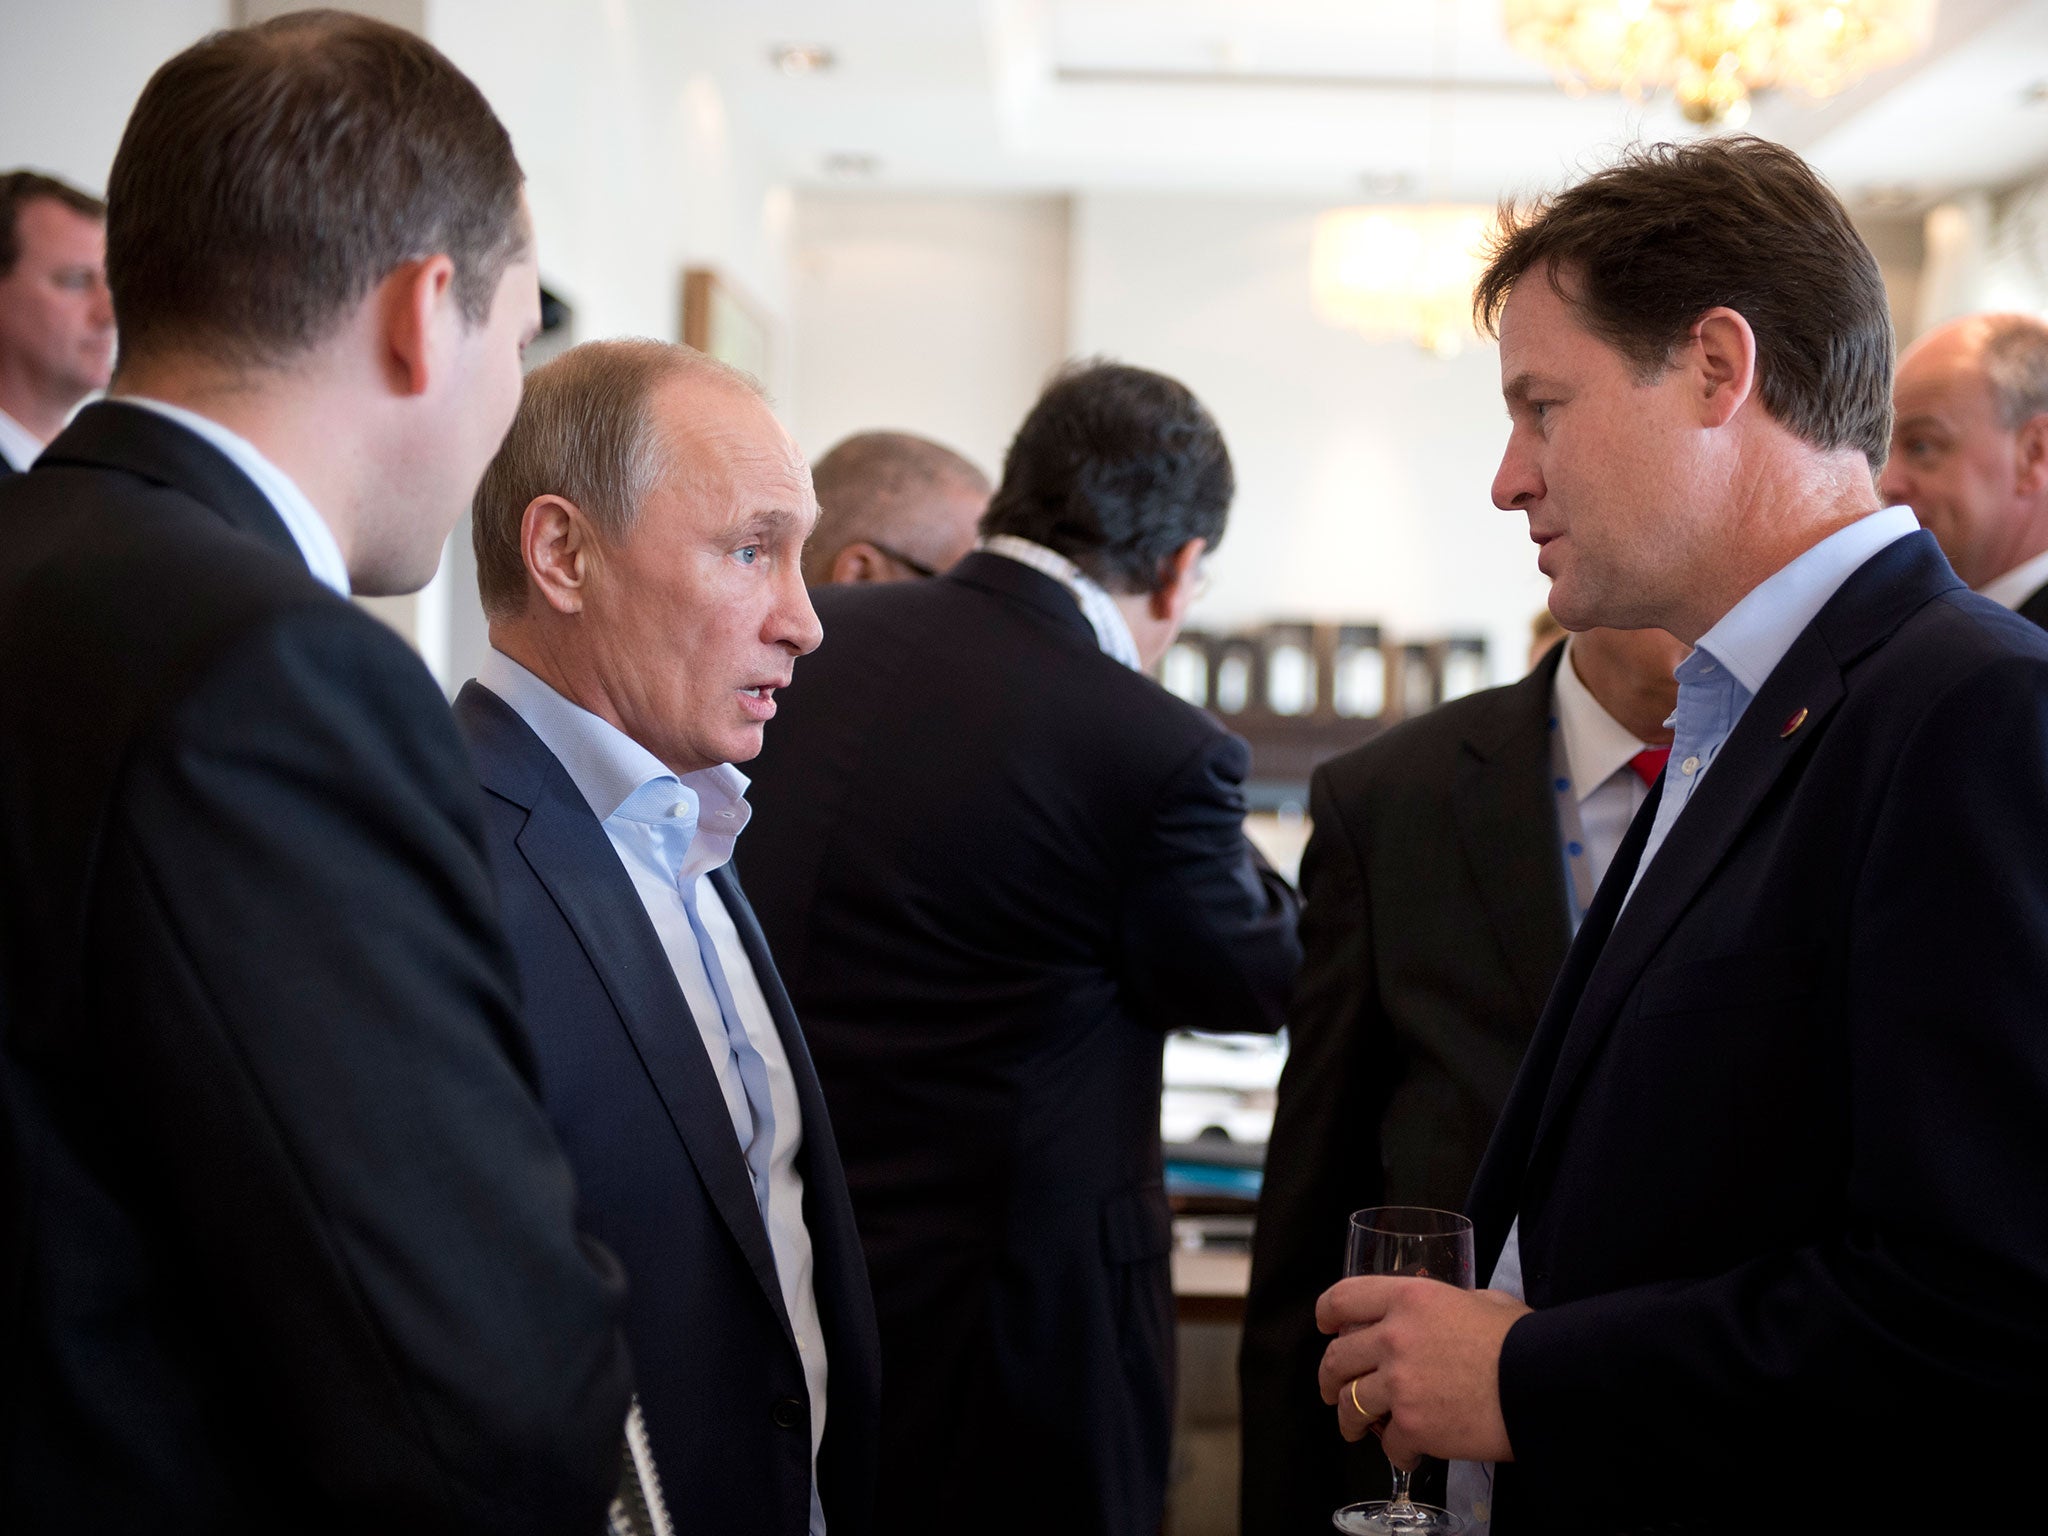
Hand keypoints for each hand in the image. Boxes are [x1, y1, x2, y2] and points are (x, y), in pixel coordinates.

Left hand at [1315, 1276, 1529, 1468]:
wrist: (1541, 1383)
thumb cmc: (1522, 1340)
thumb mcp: (1483, 1301)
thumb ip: (1453, 1303)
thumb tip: (1450, 1311)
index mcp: (1408, 1298)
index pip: (1344, 1298)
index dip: (1327, 1313)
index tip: (1325, 1326)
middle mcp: (1394, 1336)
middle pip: (1336, 1358)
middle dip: (1328, 1377)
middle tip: (1332, 1387)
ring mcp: (1399, 1383)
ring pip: (1349, 1403)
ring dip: (1349, 1419)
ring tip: (1356, 1428)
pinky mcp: (1412, 1424)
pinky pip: (1388, 1443)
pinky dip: (1397, 1450)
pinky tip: (1409, 1450)